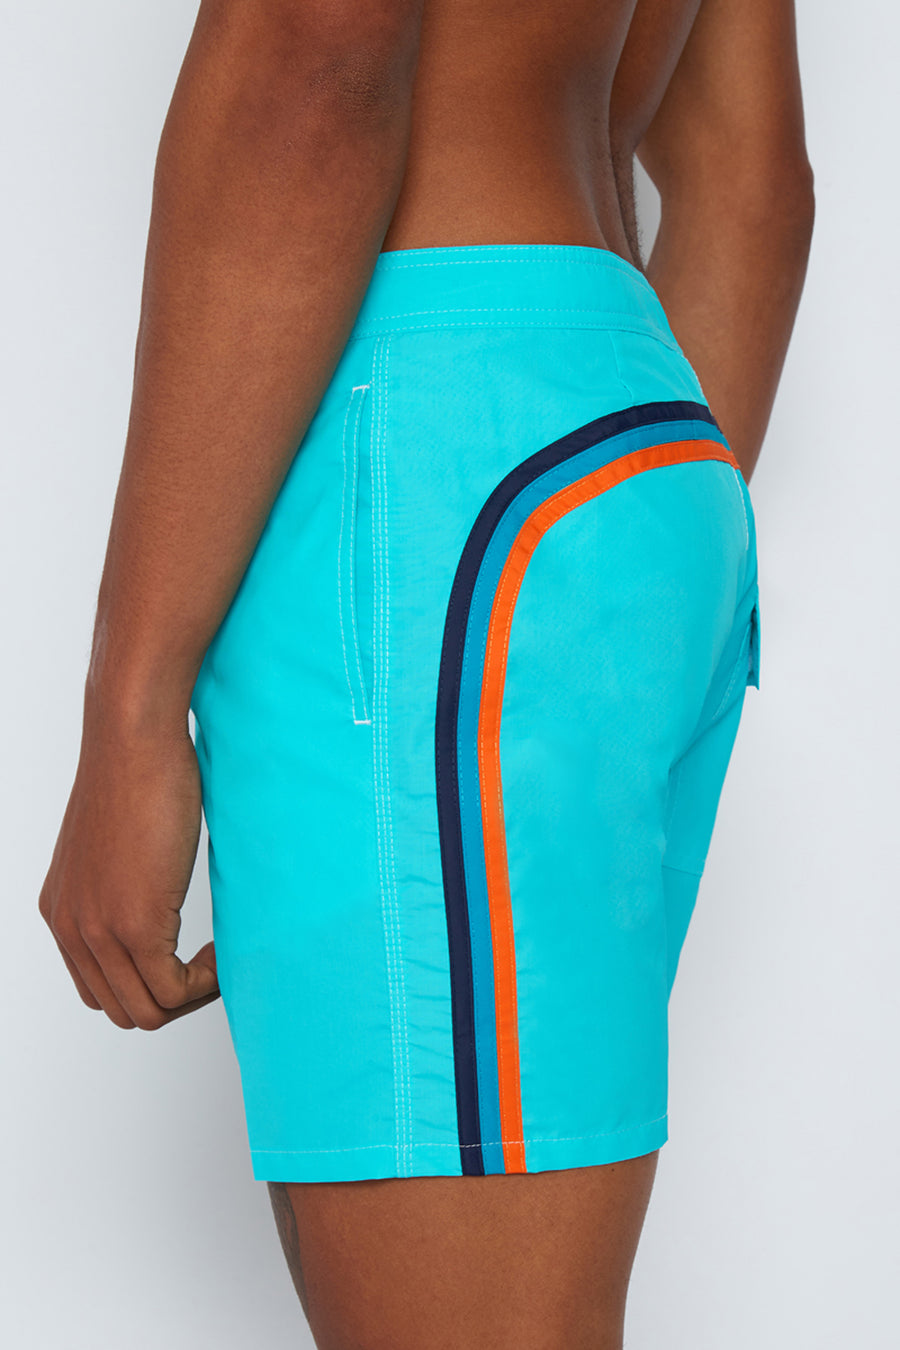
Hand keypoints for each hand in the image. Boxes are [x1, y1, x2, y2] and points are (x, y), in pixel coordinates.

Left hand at [38, 710, 219, 1029]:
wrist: (133, 742)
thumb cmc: (136, 773)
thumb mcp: (117, 843)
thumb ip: (122, 882)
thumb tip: (156, 895)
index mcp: (64, 913)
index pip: (101, 989)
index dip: (150, 984)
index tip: (189, 959)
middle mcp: (72, 930)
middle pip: (123, 1009)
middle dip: (174, 998)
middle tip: (211, 964)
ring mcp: (98, 932)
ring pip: (147, 1010)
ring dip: (192, 995)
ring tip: (218, 957)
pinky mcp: (132, 925)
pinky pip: (172, 990)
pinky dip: (205, 982)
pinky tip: (221, 949)